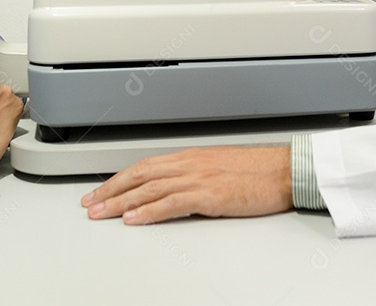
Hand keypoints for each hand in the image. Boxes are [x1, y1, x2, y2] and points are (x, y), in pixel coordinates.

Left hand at [81, 146, 292, 224]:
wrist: (286, 170)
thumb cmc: (260, 172)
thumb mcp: (220, 169)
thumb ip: (196, 176)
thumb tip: (175, 190)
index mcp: (192, 157)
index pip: (145, 166)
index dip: (120, 179)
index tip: (102, 191)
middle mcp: (191, 164)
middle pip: (140, 176)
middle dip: (111, 190)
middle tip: (90, 204)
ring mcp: (199, 178)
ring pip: (149, 189)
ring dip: (121, 202)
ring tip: (101, 214)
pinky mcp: (210, 195)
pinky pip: (172, 203)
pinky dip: (149, 212)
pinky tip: (133, 220)